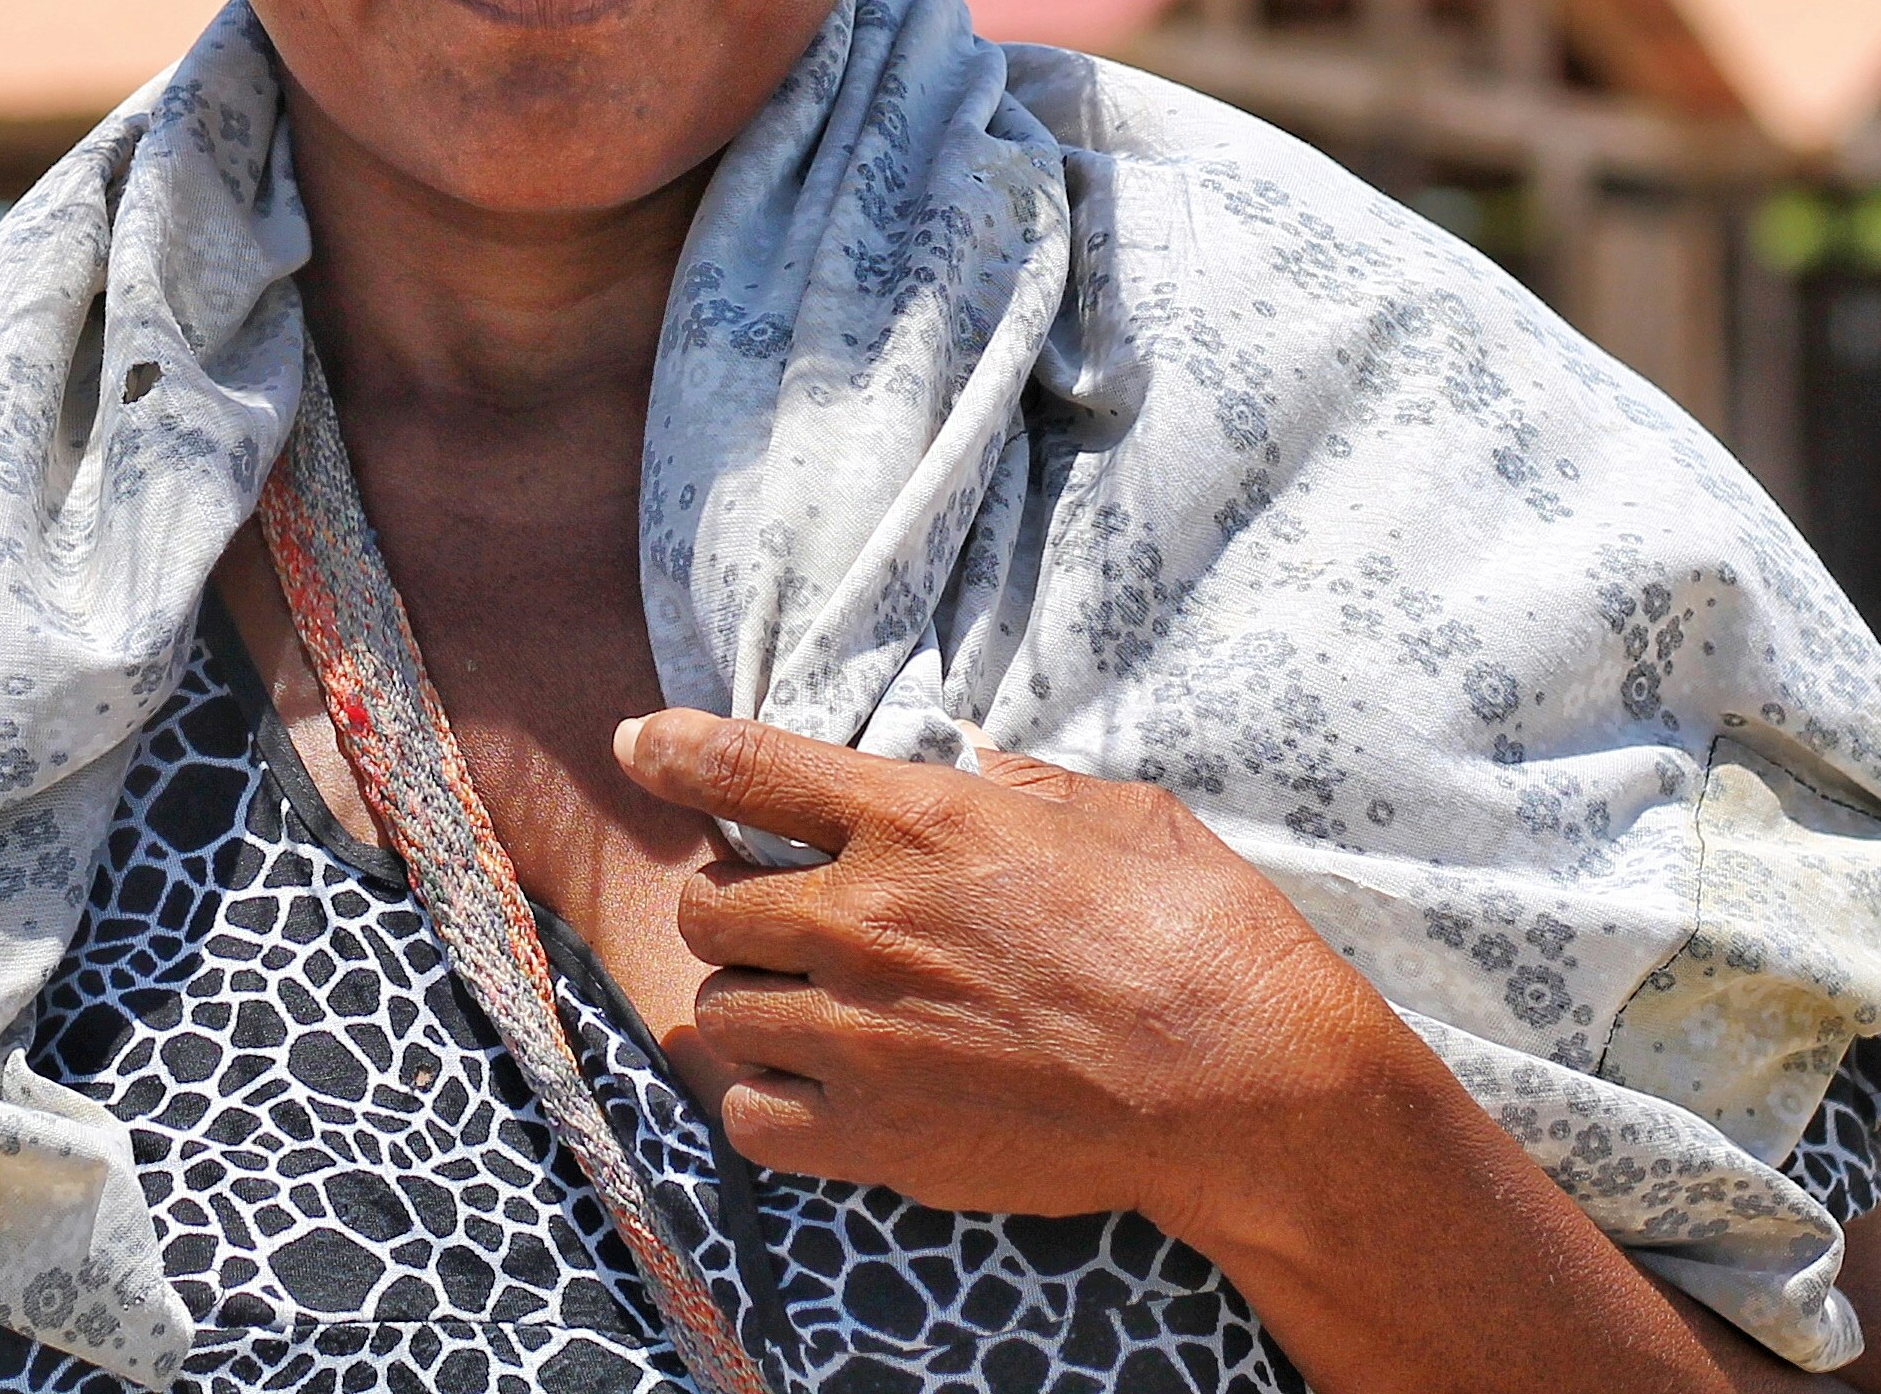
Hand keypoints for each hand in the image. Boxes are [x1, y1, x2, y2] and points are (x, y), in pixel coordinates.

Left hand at [610, 708, 1404, 1245]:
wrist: (1243, 1087)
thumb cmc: (1201, 935)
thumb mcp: (1118, 813)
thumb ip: (1021, 787)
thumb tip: (975, 768)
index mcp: (920, 821)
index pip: (746, 765)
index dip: (673, 749)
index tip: (637, 741)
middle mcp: (867, 921)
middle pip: (708, 904)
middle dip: (727, 901)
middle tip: (772, 914)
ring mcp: (861, 1036)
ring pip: (717, 1009)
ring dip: (746, 1000)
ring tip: (797, 1004)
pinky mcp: (877, 1138)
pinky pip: (751, 1117)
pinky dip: (764, 1100)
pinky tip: (810, 1087)